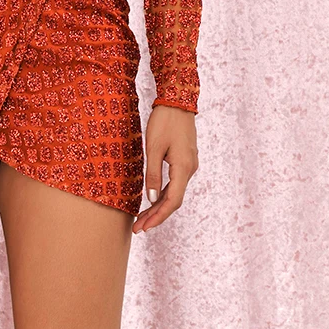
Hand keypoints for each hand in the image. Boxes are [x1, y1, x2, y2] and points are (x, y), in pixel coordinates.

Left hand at [132, 104, 197, 233]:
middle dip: (156, 216)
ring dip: (159, 206)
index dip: (158, 217)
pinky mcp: (185, 159)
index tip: (144, 227)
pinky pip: (175, 182)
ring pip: (175, 192)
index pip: (172, 202)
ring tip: (142, 217)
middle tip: (138, 228)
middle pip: (173, 200)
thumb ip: (153, 174)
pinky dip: (164, 193)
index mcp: (183, 168)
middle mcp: (190, 169)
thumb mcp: (153, 147)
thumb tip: (151, 199)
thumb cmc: (164, 121)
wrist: (177, 101)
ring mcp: (189, 164)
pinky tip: (153, 198)